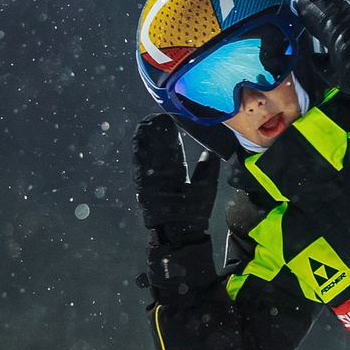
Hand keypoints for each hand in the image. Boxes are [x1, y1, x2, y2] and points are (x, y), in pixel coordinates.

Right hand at [132, 114, 218, 240]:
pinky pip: (140, 170)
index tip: (170, 120)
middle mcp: (163, 175)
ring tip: (144, 123)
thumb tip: (212, 151)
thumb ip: (207, 168)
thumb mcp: (206, 187)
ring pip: (147, 156)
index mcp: (177, 174)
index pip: (174, 151)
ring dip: (145, 140)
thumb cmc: (195, 213)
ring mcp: (152, 181)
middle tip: (154, 116)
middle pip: (158, 150)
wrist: (183, 233)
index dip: (171, 137)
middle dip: (155, 134)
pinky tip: (138, 141)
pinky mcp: (144, 188)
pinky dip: (139, 156)